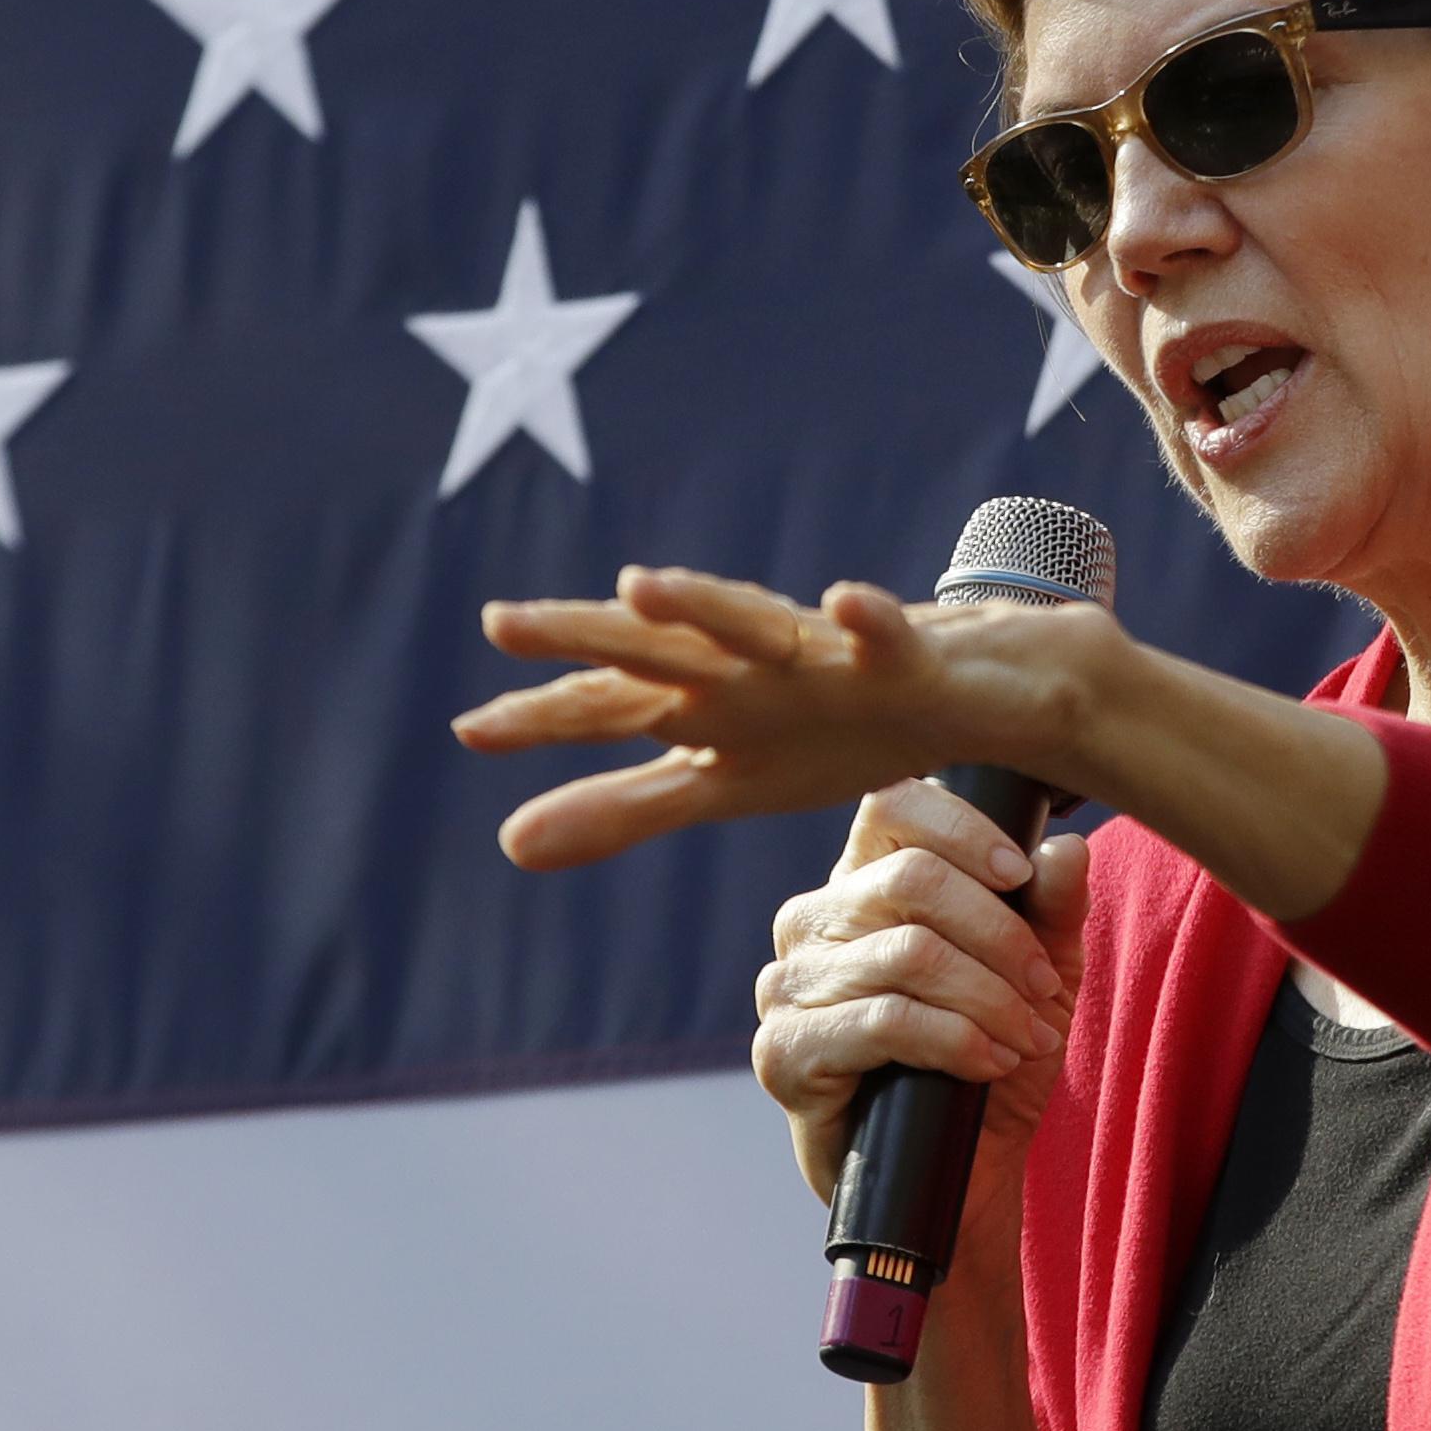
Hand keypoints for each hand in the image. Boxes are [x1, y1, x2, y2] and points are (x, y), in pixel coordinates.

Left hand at [451, 565, 1101, 872]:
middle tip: (502, 621)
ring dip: (704, 604)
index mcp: (703, 702)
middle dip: (586, 633)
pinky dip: (864, 616)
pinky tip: (843, 600)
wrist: (961, 696)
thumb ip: (618, 810)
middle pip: (658, 649)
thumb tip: (506, 845)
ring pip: (755, 624)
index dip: (543, 717)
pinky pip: (883, 631)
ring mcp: (822, 653)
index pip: (609, 706)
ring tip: (642, 584)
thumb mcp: (719, 787)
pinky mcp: (902, 652)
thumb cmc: (829, 734)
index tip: (470, 731)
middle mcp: (747, 664)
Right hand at [753, 780, 1091, 1207]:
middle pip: (911, 879)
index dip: (963, 829)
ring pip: (908, 954)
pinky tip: (988, 1062)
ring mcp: (787, 985)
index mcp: (860, 881)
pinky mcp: (783, 1052)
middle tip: (1045, 986)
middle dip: (1001, 935)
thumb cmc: (989, 1061)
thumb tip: (1066, 848)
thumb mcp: (1040, 978)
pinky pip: (883, 1020)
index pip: (892, 804)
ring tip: (1027, 1037)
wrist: (958, 1175)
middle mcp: (810, 920)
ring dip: (989, 998)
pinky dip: (955, 1040)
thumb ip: (1052, 911)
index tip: (1020, 874)